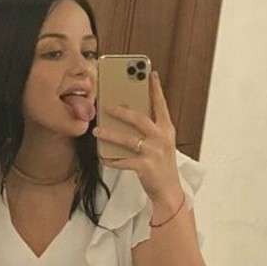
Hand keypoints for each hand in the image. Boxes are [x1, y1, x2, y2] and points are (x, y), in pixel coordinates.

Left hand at [92, 70, 181, 205]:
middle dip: (122, 111)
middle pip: (140, 119)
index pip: (161, 105)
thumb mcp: (161, 143)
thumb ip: (149, 128)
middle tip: (106, 106)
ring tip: (96, 130)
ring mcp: (154, 153)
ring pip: (127, 140)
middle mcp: (162, 139)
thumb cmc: (162, 165)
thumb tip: (126, 114)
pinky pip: (122, 160)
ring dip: (109, 134)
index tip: (150, 73)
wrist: (169, 191)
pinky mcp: (145, 167)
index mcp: (166, 130)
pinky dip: (110, 158)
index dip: (155, 88)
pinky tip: (102, 156)